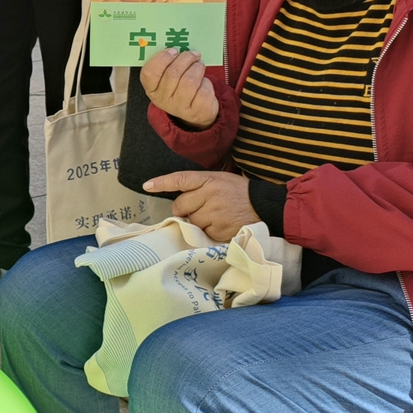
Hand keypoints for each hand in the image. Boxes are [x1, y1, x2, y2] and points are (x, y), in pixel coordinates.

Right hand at [140, 48, 219, 128]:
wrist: (196, 111)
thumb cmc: (180, 88)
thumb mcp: (167, 80)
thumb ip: (167, 65)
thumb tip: (176, 48)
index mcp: (151, 89)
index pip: (149, 73)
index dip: (162, 58)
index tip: (173, 50)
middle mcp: (162, 100)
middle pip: (172, 74)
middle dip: (185, 59)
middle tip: (192, 54)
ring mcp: (179, 107)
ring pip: (189, 81)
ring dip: (197, 68)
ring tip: (199, 64)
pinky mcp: (196, 110)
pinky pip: (203, 90)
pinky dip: (206, 82)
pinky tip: (203, 81)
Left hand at [143, 171, 257, 242]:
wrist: (265, 206)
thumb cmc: (240, 193)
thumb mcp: (221, 180)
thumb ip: (200, 187)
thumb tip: (181, 200)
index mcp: (209, 179)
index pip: (180, 179)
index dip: (162, 182)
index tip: (147, 186)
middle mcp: (209, 194)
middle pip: (180, 206)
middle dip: (183, 210)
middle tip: (194, 210)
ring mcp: (214, 213)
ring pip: (192, 221)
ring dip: (198, 222)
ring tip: (214, 217)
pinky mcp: (220, 229)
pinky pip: (204, 233)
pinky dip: (209, 232)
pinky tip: (221, 225)